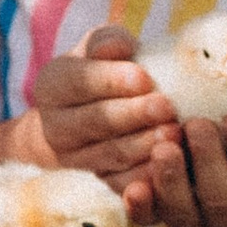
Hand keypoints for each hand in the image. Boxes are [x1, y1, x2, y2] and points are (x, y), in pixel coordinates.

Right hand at [36, 27, 176, 179]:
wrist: (82, 118)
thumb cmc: (101, 71)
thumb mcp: (98, 48)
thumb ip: (107, 43)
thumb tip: (119, 45)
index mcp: (52, 85)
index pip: (78, 82)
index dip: (110, 80)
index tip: (144, 78)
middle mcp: (55, 126)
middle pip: (94, 121)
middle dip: (132, 115)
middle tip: (166, 107)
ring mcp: (73, 159)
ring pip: (109, 154)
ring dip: (143, 145)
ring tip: (174, 132)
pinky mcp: (95, 182)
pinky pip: (119, 183)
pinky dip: (144, 175)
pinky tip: (168, 164)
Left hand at [140, 108, 226, 226]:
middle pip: (222, 203)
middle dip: (208, 163)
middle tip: (196, 125)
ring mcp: (199, 225)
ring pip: (185, 216)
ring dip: (173, 183)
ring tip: (165, 146)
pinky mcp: (165, 218)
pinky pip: (151, 220)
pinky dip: (142, 206)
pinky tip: (134, 187)